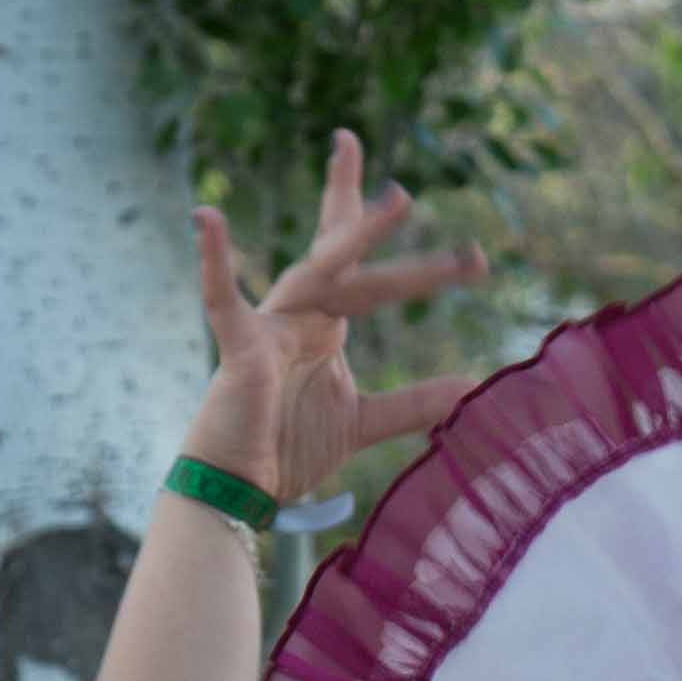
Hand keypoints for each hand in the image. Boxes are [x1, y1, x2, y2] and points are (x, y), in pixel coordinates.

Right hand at [179, 131, 485, 508]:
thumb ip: (416, 402)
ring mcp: (269, 329)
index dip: (373, 224)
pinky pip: (224, 300)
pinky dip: (214, 262)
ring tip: (393, 204)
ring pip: (318, 274)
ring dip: (355, 240)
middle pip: (343, 257)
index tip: (402, 190)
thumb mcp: (365, 421)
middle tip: (408, 193)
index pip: (358, 265)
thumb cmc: (286, 447)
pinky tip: (207, 219)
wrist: (238, 489)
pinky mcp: (240, 350)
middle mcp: (298, 316)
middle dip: (375, 225)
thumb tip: (474, 388)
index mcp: (325, 325)